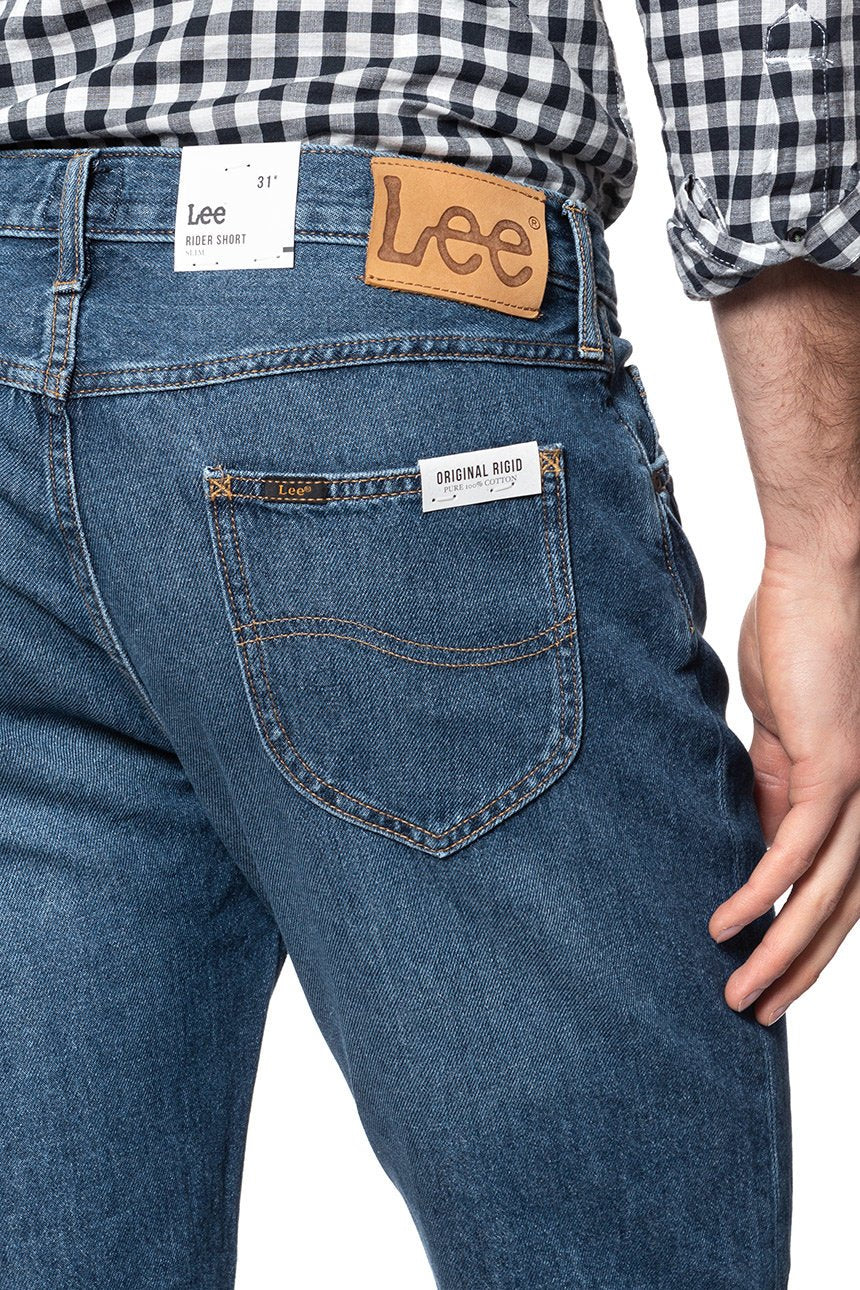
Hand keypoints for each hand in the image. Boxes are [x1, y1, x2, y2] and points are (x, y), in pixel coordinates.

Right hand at [708, 546, 859, 1024]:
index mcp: (853, 795)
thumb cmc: (800, 642)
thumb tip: (759, 848)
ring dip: (782, 951)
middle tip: (755, 1011)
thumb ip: (775, 791)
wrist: (821, 579)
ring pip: (826, 894)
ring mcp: (857, 787)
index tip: (770, 978)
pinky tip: (729, 924)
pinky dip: (763, 892)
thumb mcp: (782, 735)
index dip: (808, 940)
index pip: (838, 888)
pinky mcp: (833, 766)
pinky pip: (797, 847)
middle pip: (842, 910)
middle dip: (799, 968)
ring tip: (742, 994)